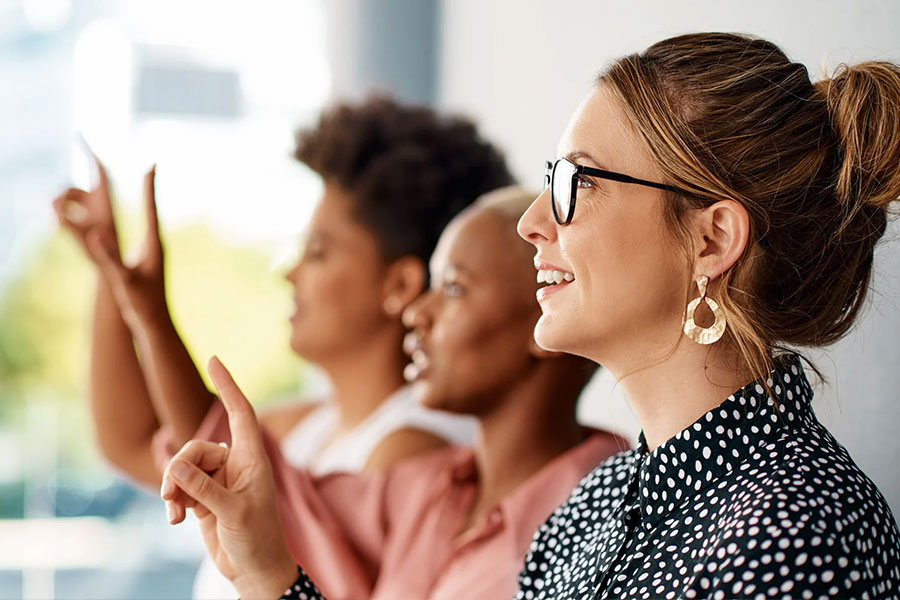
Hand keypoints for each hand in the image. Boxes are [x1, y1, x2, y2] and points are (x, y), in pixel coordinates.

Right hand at [53, 154, 167, 328]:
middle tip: (151, 166)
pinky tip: (144, 219)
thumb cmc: (141, 303)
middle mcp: (155, 246)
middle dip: (148, 189)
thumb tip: (96, 233)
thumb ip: (109, 257)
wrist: (154, 324)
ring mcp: (151, 254)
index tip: (151, 166)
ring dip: (147, 202)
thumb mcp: (122, 279)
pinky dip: (143, 218)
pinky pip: (145, 233)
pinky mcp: (146, 262)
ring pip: (149, 222)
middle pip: (151, 211)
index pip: (150, 210)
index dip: (149, 188)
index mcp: (152, 246)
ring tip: (148, 183)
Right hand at [160, 357, 297, 599]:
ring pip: (184, 468)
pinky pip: (180, 487)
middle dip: (180, 470)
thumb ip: (205, 489)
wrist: (254, 571)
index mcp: (253, 459)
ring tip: (175, 513)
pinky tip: (175, 520)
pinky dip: (174, 501)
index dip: (228, 385)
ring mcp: (219, 480)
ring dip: (174, 489)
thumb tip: (178, 465)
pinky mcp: (204, 497)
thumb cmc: (257, 540)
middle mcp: (236, 464)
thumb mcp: (233, 513)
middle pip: (197, 448)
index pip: (240, 413)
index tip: (214, 359)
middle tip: (173, 496)